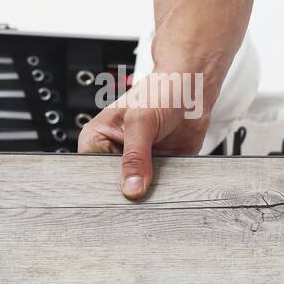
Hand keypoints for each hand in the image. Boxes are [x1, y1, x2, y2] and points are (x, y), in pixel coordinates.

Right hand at [78, 73, 212, 199]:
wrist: (192, 91)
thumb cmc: (161, 92)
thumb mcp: (141, 122)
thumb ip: (135, 156)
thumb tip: (130, 188)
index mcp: (97, 139)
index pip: (91, 173)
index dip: (106, 185)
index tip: (120, 193)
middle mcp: (116, 154)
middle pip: (114, 186)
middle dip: (129, 192)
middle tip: (140, 193)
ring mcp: (138, 164)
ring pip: (138, 191)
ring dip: (149, 192)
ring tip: (157, 186)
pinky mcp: (160, 170)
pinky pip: (161, 188)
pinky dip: (167, 189)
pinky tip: (171, 186)